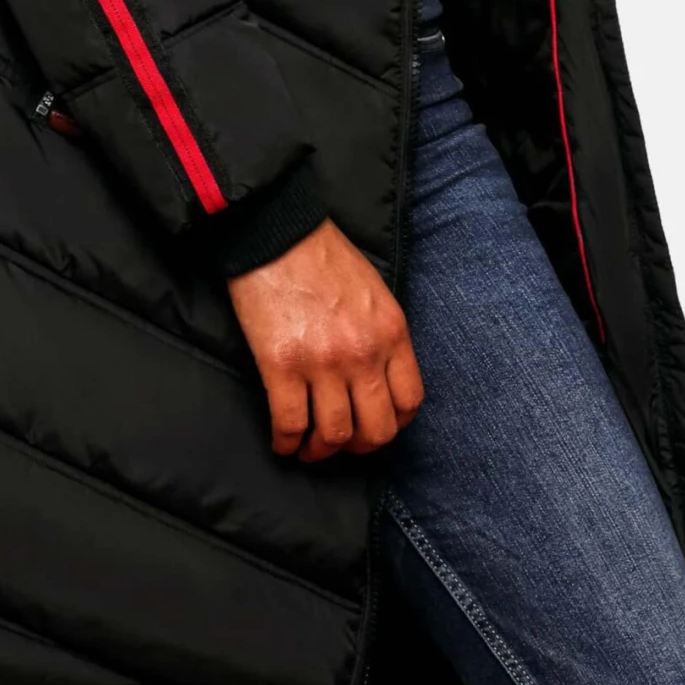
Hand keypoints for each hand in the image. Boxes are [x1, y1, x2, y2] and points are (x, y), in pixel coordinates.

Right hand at [226, 218, 425, 460]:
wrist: (276, 233)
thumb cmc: (324, 257)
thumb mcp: (375, 293)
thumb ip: (382, 336)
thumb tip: (377, 376)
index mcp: (391, 333)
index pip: (408, 401)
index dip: (393, 424)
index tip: (375, 425)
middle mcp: (363, 354)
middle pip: (376, 429)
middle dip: (360, 447)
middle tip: (343, 445)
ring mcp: (323, 363)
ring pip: (334, 435)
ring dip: (321, 451)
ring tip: (309, 448)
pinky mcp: (282, 366)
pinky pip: (290, 423)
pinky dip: (286, 442)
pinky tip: (282, 442)